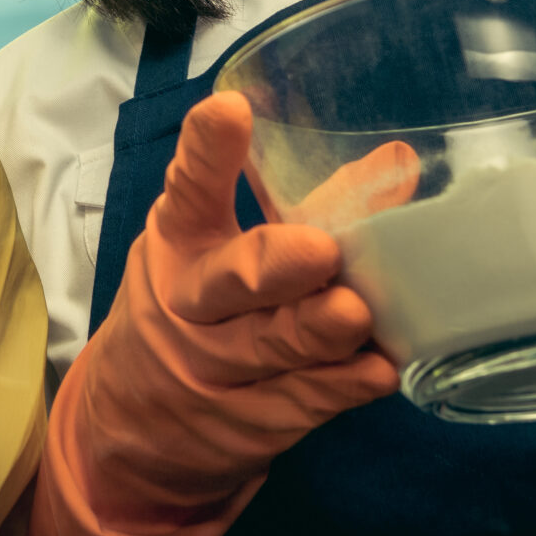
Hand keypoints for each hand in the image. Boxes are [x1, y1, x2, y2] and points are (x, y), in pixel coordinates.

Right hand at [27, 92, 404, 535]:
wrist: (136, 426)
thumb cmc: (195, 308)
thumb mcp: (217, 246)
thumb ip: (302, 207)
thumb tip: (398, 165)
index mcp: (178, 242)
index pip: (187, 190)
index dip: (206, 151)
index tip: (229, 110)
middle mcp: (189, 303)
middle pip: (225, 284)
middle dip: (271, 266)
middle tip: (320, 251)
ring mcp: (215, 368)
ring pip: (270, 347)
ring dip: (315, 331)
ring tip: (356, 315)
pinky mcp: (248, 421)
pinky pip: (299, 402)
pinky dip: (340, 387)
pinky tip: (376, 372)